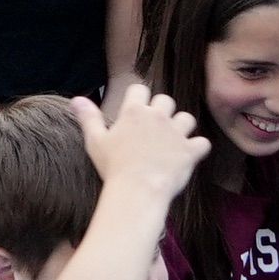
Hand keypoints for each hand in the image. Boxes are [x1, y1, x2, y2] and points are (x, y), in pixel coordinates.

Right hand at [79, 81, 207, 210]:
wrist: (137, 191)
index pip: (140, 88)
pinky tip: (189, 155)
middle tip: (154, 130)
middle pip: (166, 100)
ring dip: (182, 127)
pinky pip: (202, 142)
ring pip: (187, 118)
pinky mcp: (190, 151)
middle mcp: (157, 117)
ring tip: (173, 141)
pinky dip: (197, 148)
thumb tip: (76, 99)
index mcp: (134, 111)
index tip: (135, 112)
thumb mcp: (95, 141)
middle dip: (162, 111)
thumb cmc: (113, 167)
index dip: (138, 98)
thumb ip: (88, 117)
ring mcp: (176, 133)